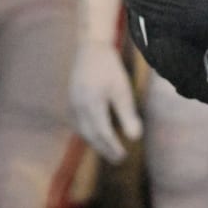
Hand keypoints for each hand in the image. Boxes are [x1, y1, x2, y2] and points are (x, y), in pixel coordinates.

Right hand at [69, 39, 141, 163]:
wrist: (91, 49)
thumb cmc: (110, 68)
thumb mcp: (122, 89)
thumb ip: (127, 114)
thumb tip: (136, 138)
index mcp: (92, 104)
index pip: (102, 134)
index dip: (112, 147)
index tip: (124, 156)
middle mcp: (78, 108)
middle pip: (91, 136)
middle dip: (105, 149)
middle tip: (119, 159)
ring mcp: (72, 105)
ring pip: (83, 131)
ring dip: (96, 142)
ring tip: (110, 149)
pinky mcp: (71, 102)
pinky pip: (78, 123)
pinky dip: (89, 132)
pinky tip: (98, 134)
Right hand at [123, 0, 207, 104]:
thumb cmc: (192, 4)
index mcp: (184, 73)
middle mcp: (163, 66)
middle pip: (193, 83)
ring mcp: (150, 49)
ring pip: (179, 66)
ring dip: (201, 61)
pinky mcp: (144, 30)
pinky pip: (168, 49)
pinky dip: (187, 48)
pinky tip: (196, 27)